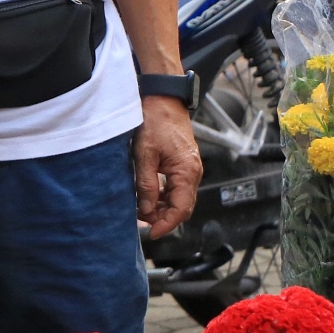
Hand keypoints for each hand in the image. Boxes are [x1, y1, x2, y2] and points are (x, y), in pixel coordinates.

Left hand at [134, 96, 201, 239]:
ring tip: (141, 210)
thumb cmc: (155, 122)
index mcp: (187, 173)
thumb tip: (146, 210)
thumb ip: (146, 184)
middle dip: (163, 218)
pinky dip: (163, 195)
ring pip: (178, 197)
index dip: (166, 224)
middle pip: (182, 206)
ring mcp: (189, 168)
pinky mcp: (182, 163)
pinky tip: (147, 195)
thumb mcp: (144, 155)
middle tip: (142, 223)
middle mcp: (193, 173)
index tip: (151, 233)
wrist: (163, 100)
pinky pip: (176, 186)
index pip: (181, 210)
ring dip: (162, 207)